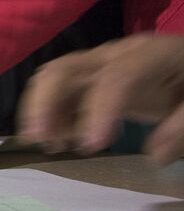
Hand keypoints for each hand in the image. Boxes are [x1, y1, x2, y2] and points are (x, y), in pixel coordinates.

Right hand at [18, 34, 183, 163]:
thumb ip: (181, 128)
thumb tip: (155, 156)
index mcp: (150, 54)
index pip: (117, 77)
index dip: (99, 109)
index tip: (92, 146)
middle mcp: (116, 54)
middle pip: (66, 68)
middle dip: (45, 103)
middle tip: (40, 139)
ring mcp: (100, 64)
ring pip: (54, 77)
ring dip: (40, 110)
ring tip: (48, 143)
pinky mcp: (93, 78)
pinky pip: (61, 91)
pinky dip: (52, 115)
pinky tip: (60, 139)